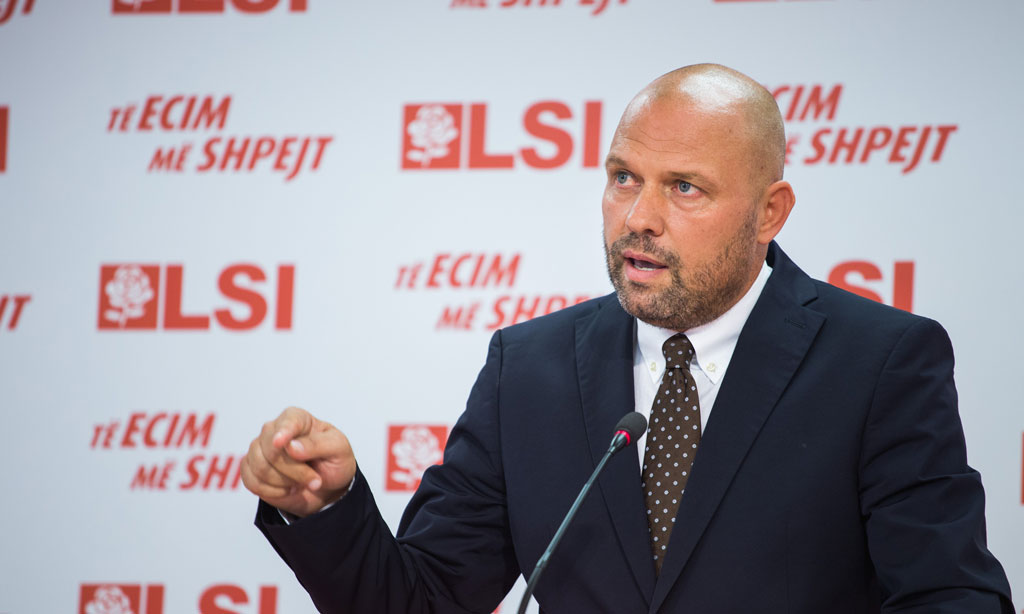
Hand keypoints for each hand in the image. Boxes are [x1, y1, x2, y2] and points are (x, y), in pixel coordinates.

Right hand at [240, 406, 356, 517]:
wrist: (327, 485)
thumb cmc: (334, 460)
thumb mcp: (338, 449)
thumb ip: (318, 444)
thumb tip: (291, 446)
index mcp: (297, 418)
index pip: (287, 422)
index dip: (283, 432)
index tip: (280, 443)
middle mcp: (273, 430)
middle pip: (272, 451)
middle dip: (296, 471)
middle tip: (315, 481)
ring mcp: (258, 449)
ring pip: (260, 468)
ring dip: (285, 483)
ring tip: (301, 483)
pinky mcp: (250, 469)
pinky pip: (251, 482)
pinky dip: (272, 492)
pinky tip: (287, 489)